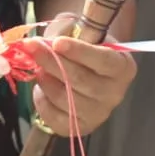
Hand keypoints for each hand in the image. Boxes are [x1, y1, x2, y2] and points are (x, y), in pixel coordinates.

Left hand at [22, 14, 136, 137]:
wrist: (80, 67)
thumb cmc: (81, 44)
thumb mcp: (78, 28)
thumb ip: (66, 31)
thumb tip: (45, 41)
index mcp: (122, 66)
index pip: (104, 60)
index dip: (80, 52)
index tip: (57, 42)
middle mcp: (115, 93)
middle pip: (80, 80)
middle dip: (52, 62)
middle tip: (32, 46)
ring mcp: (99, 113)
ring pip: (65, 98)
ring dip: (45, 80)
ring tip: (38, 67)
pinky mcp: (80, 127)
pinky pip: (55, 117)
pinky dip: (42, 100)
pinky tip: (41, 87)